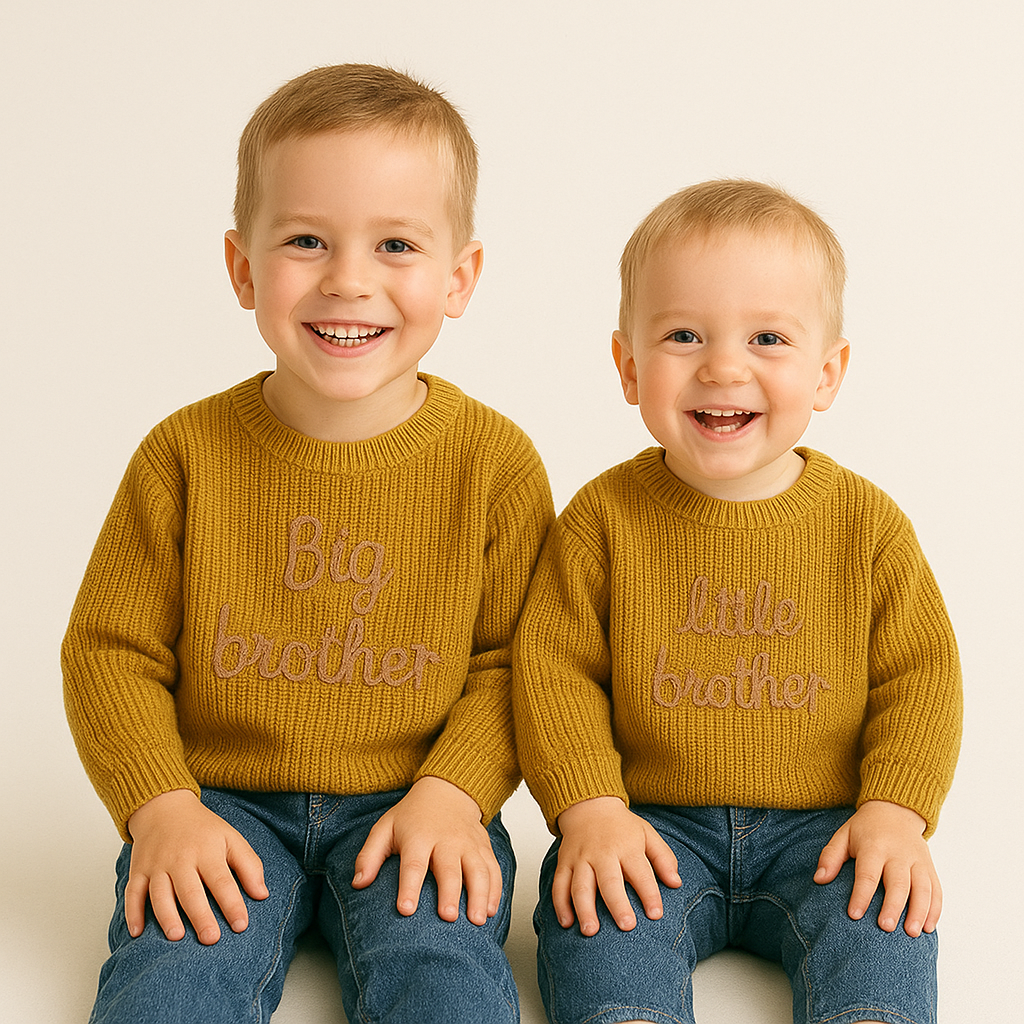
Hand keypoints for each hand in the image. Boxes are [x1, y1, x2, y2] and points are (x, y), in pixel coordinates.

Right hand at [125, 790, 267, 944]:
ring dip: (167, 916)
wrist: (165, 807)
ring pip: (160, 893)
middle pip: (190, 890)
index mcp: (207, 851)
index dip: (232, 904)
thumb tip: (262, 895)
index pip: (222, 881)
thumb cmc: (203, 829)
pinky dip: (132, 912)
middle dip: (200, 915)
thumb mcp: (231, 838)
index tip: (241, 925)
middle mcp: (181, 859)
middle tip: (210, 939)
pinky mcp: (138, 871)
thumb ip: (249, 865)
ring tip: (176, 937)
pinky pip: (132, 893)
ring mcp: (157, 865)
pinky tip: (136, 932)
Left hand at [351, 777, 500, 925]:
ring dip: (479, 895)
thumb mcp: (385, 827)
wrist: (447, 790)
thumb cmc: (413, 815)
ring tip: (476, 920)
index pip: (413, 864)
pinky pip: (493, 869)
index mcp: (419, 836)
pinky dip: (495, 890)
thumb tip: (357, 883)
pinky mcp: (484, 847)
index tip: (405, 910)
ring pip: (478, 870)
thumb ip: (369, 855)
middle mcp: (446, 840)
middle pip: (449, 869)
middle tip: (447, 918)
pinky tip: (491, 910)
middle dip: (449, 893)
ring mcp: (468, 844)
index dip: (409, 887)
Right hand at [553, 797, 680, 935]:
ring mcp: (580, 858)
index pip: (640, 872)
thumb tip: (676, 883)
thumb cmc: (621, 827)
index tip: (656, 914)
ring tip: (590, 931)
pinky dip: (560, 904)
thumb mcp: (647, 834)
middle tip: (626, 926)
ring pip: (580, 885)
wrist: (588, 805)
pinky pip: (559, 884)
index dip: (649, 894)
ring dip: (584, 909)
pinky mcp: (564, 863)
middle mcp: (602, 853)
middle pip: (609, 880)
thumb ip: (663, 858)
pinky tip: (566, 922)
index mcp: (626, 847)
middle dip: (617, 904)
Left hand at [814, 800, 939, 936]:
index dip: (861, 895)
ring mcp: (918, 861)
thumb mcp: (843, 835)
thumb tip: (818, 879)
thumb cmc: (865, 828)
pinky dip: (935, 909)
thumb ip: (830, 856)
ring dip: (919, 911)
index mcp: (874, 846)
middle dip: (893, 906)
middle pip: (898, 882)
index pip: (868, 874)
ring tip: (912, 933)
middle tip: (886, 927)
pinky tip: (929, 927)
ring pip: (923, 888)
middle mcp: (898, 854)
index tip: (854, 915)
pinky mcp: (930, 867)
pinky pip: (936, 890)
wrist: (895, 810)